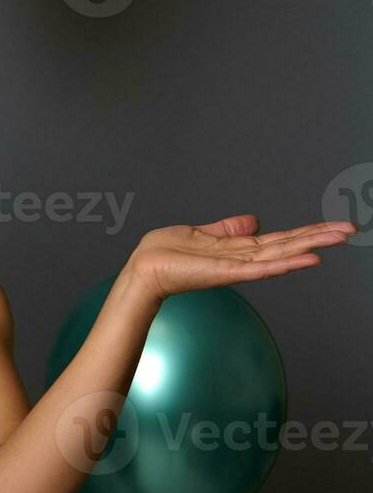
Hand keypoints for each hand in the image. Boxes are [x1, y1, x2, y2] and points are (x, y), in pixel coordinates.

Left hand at [127, 213, 355, 302]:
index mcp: (238, 248)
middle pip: (288, 245)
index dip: (308, 231)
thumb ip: (228, 228)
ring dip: (310, 246)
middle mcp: (242, 259)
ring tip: (338, 239)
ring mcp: (236, 267)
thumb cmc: (165, 254)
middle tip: (351, 229)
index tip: (335, 225)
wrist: (142, 269)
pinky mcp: (226, 273)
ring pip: (281, 255)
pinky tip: (307, 259)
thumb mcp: (201, 232)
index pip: (281, 239)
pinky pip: (261, 269)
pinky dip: (285, 264)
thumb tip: (254, 220)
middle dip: (319, 236)